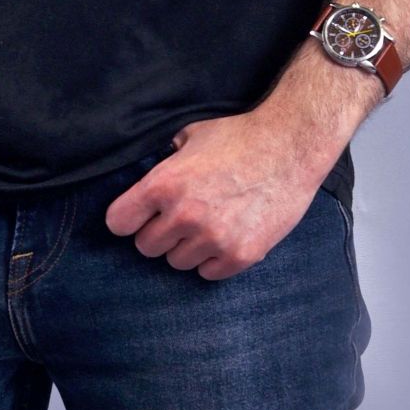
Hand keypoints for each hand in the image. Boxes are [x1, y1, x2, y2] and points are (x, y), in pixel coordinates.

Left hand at [103, 111, 320, 279]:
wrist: (290, 147)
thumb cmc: (240, 137)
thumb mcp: (190, 136)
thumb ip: (165, 161)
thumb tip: (148, 173)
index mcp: (164, 184)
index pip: (118, 223)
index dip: (129, 218)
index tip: (140, 216)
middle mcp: (183, 215)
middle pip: (146, 247)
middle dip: (160, 232)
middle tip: (182, 217)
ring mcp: (213, 239)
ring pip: (177, 262)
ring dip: (188, 247)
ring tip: (210, 222)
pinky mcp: (240, 256)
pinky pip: (208, 273)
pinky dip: (214, 259)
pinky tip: (227, 235)